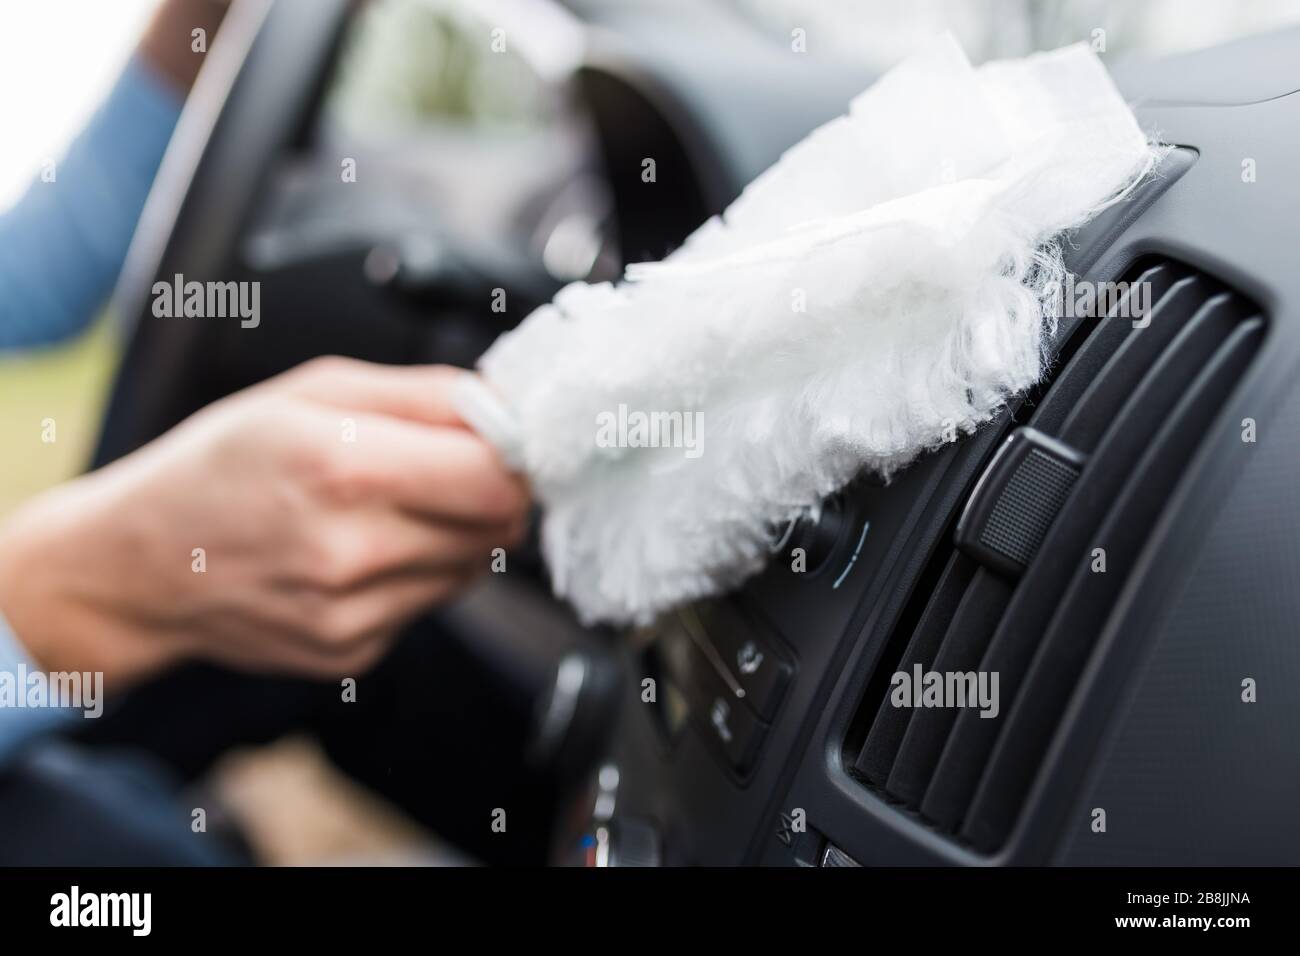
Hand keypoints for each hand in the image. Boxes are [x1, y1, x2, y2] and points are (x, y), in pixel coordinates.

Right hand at [0, 357, 527, 686]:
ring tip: (391, 508)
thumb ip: (426, 394)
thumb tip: (508, 404)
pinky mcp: (352, 651)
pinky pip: (431, 602)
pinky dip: (417, 571)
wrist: (138, 564)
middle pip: (498, 526)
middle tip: (452, 468)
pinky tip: (362, 551)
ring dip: (456, 532)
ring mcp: (351, 613)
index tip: (501, 440)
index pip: (496, 477)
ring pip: (472, 566)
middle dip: (492, 491)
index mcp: (341, 466)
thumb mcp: (315, 391)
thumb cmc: (221, 463)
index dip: (513, 455)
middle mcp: (349, 551)